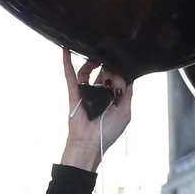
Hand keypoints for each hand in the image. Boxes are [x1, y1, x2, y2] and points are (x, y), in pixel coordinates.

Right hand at [60, 50, 132, 171]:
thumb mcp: (125, 112)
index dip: (120, 71)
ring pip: (88, 71)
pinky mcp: (74, 93)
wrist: (89, 144)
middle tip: (110, 62)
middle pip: (104, 72)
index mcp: (113, 98)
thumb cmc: (108, 132)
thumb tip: (124, 75)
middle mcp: (100, 93)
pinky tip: (66, 49)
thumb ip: (127, 93)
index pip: (118, 78)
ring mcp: (86, 92)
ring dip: (92, 62)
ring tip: (96, 57)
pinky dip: (67, 62)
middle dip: (108, 66)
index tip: (123, 65)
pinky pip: (70, 75)